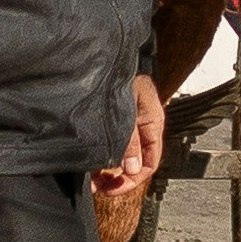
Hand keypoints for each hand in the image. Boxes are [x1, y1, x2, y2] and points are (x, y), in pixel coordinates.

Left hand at [91, 70, 166, 206]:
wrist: (108, 53)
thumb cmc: (121, 72)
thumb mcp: (126, 108)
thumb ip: (129, 139)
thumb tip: (132, 169)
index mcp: (152, 123)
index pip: (150, 161)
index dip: (133, 179)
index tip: (113, 188)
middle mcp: (141, 127)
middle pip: (135, 163)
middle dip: (117, 178)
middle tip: (99, 188)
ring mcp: (127, 125)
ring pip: (121, 157)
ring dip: (107, 170)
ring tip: (90, 179)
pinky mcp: (113, 122)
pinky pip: (111, 146)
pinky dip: (101, 157)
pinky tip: (89, 162)